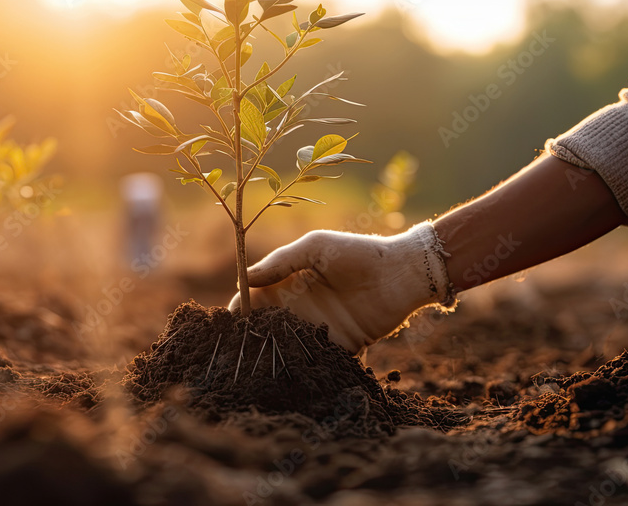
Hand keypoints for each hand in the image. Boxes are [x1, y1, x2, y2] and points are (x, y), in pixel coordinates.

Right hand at [228, 223, 455, 353]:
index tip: (225, 325)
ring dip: (275, 358)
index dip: (238, 311)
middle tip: (234, 356)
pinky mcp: (342, 347)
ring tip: (256, 373)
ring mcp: (320, 329)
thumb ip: (281, 262)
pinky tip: (292, 380)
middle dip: (251, 341)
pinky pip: (320, 361)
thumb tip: (244, 279)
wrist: (402, 272)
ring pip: (289, 348)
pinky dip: (307, 370)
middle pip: (267, 329)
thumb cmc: (358, 252)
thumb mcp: (316, 248)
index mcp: (289, 283)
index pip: (254, 300)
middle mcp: (300, 309)